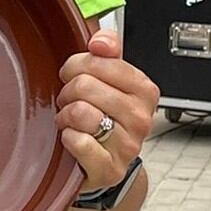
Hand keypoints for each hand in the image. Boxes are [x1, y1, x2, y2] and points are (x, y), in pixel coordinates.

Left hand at [55, 30, 158, 191]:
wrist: (103, 162)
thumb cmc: (102, 115)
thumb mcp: (107, 78)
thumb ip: (107, 49)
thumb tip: (100, 42)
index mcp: (144, 90)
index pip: (99, 61)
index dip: (76, 66)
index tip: (74, 75)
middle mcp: (141, 118)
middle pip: (84, 85)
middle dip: (68, 92)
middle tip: (71, 101)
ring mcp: (128, 146)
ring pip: (80, 112)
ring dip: (66, 116)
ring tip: (72, 121)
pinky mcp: (111, 169)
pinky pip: (78, 142)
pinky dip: (67, 138)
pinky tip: (73, 139)